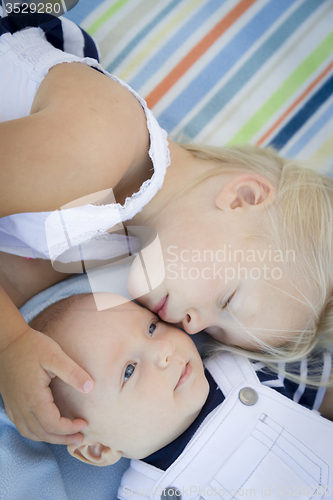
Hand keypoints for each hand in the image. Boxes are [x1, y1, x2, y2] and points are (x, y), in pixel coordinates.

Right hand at [0, 327, 93, 443]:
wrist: (7, 341)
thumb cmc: (32, 346)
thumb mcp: (55, 356)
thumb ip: (73, 373)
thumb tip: (90, 387)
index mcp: (34, 397)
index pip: (53, 425)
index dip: (70, 429)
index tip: (84, 423)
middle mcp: (21, 406)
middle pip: (43, 434)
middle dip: (63, 439)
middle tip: (80, 438)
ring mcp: (14, 405)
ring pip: (31, 433)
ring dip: (49, 438)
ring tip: (65, 436)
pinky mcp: (10, 402)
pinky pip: (22, 425)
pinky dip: (36, 432)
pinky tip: (46, 426)